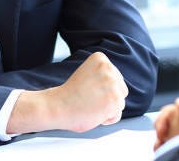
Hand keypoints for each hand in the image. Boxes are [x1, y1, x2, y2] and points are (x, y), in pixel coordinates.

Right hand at [7, 52, 128, 133]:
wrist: (58, 106)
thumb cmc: (69, 94)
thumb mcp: (87, 73)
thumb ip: (102, 76)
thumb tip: (116, 86)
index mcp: (100, 58)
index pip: (114, 77)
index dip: (103, 88)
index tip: (89, 90)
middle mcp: (109, 68)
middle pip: (121, 89)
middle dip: (108, 98)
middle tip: (90, 100)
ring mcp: (113, 83)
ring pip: (119, 103)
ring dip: (107, 109)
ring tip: (90, 106)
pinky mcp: (115, 99)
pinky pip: (117, 114)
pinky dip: (106, 119)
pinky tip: (94, 114)